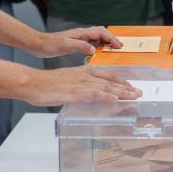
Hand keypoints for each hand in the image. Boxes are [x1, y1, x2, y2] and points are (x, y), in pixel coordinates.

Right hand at [26, 65, 140, 105]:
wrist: (33, 82)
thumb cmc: (49, 84)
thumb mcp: (69, 80)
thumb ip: (81, 85)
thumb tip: (90, 92)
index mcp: (85, 71)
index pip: (108, 75)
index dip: (121, 81)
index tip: (131, 86)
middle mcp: (86, 75)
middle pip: (111, 81)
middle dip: (126, 88)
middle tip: (139, 93)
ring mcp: (81, 83)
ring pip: (106, 87)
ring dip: (121, 93)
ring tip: (134, 96)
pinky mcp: (75, 92)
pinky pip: (94, 94)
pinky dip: (106, 96)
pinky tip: (115, 100)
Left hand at [31, 25, 122, 58]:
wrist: (40, 44)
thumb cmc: (51, 44)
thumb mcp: (66, 45)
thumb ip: (80, 46)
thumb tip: (93, 49)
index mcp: (81, 33)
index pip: (101, 32)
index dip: (111, 38)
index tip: (117, 45)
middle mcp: (82, 34)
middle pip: (102, 32)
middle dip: (111, 38)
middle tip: (118, 47)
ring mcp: (80, 38)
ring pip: (97, 37)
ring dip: (106, 42)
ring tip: (111, 50)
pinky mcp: (77, 43)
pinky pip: (92, 43)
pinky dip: (98, 46)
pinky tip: (98, 54)